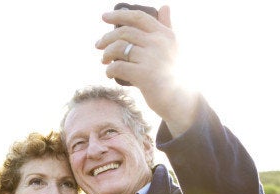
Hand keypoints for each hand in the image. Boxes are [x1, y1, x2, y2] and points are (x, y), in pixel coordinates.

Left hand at [96, 6, 197, 136]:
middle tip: (99, 45)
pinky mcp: (144, 75)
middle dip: (107, 38)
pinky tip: (109, 74)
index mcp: (165, 35)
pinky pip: (118, 66)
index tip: (104, 17)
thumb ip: (167, 26)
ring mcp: (152, 58)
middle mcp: (159, 43)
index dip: (119, 15)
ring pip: (119, 48)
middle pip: (125, 32)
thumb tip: (165, 6)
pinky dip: (109, 70)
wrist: (180, 99)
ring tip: (104, 61)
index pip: (139, 18)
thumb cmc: (174, 72)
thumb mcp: (173, 47)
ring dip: (107, 54)